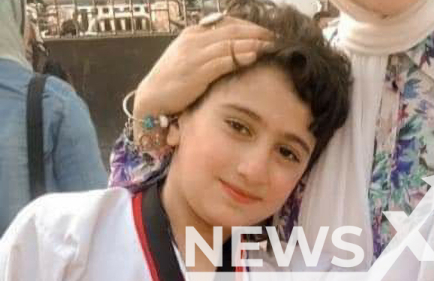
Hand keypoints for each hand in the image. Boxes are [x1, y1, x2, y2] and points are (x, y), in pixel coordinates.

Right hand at [133, 17, 273, 119]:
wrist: (152, 98)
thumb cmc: (174, 81)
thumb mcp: (191, 59)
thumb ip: (209, 51)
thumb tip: (234, 50)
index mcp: (193, 34)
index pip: (226, 23)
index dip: (248, 26)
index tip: (265, 31)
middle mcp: (193, 40)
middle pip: (231, 31)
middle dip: (255, 33)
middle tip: (275, 37)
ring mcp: (194, 56)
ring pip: (228, 44)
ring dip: (252, 44)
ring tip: (270, 46)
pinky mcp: (195, 73)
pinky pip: (221, 62)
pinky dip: (238, 58)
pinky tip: (252, 57)